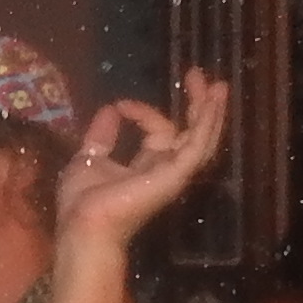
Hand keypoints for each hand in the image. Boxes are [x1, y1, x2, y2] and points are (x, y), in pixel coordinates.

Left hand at [55, 68, 227, 246]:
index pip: (160, 132)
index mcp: (148, 167)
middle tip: (201, 76)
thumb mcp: (89, 158)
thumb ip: (102, 136)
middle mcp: (167, 170)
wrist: (83, 225)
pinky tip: (212, 104)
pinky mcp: (175, 174)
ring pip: (202, 139)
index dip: (144, 113)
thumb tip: (111, 109)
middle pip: (192, 134)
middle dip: (198, 105)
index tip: (120, 106)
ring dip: (211, 111)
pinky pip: (197, 146)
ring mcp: (174, 174)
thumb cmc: (83, 203)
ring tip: (219, 85)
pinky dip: (206, 124)